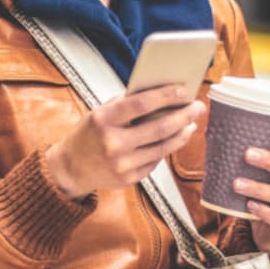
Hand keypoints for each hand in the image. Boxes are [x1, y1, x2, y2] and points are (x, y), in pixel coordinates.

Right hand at [45, 84, 205, 199]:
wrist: (71, 168)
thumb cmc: (89, 134)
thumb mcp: (100, 113)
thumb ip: (126, 105)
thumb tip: (162, 95)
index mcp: (103, 120)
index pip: (141, 104)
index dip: (165, 95)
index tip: (183, 89)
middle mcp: (113, 143)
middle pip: (159, 127)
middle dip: (184, 115)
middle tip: (198, 106)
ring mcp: (122, 164)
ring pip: (163, 147)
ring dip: (182, 133)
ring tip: (191, 123)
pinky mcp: (129, 178)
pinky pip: (155, 161)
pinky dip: (166, 148)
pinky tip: (173, 139)